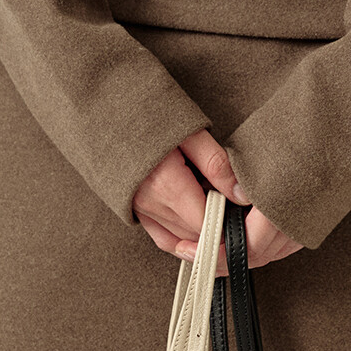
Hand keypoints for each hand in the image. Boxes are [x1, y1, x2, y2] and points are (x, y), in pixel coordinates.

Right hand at [132, 128, 302, 275]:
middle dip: (219, 224)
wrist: (107, 112)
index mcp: (167, 184)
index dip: (229, 220)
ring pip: (183, 237)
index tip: (244, 210)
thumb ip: (217, 165)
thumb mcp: (190, 131)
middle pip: (197, 233)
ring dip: (203, 229)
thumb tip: (242, 196)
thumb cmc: (149, 115)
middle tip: (235, 206)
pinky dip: (183, 238)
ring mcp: (142, 211)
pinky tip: (198, 228)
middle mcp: (152, 204)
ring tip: (217, 206)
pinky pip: (164, 239)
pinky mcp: (136, 212)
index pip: (208, 222)